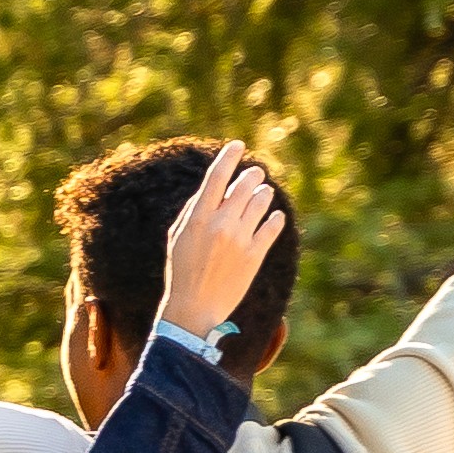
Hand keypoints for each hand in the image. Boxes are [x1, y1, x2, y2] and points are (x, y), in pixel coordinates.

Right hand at [155, 150, 286, 342]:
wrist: (194, 308)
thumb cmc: (181, 271)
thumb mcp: (179, 237)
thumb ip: (194, 211)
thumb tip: (214, 188)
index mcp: (198, 217)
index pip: (216, 176)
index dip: (229, 156)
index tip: (238, 145)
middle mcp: (220, 224)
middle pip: (244, 185)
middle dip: (252, 175)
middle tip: (256, 173)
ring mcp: (239, 239)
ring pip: (260, 203)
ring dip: (263, 194)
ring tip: (262, 194)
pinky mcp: (254, 255)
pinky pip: (271, 228)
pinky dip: (274, 219)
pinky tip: (274, 218)